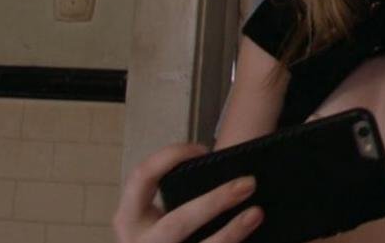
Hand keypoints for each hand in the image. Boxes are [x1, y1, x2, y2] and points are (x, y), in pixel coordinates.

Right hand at [113, 144, 263, 242]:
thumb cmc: (166, 231)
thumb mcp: (158, 214)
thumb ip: (179, 195)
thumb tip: (229, 174)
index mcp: (129, 218)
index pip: (142, 177)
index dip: (171, 156)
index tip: (205, 150)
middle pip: (176, 223)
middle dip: (214, 202)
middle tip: (248, 184)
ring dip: (230, 233)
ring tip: (256, 213)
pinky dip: (230, 242)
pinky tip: (251, 236)